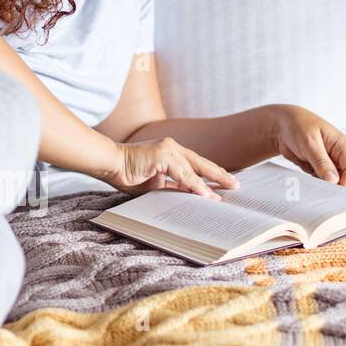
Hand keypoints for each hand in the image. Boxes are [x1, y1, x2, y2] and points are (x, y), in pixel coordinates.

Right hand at [111, 137, 240, 199]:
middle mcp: (173, 148)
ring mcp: (169, 150)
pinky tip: (206, 195)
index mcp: (171, 153)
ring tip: (224, 194)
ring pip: (195, 170)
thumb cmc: (127, 174)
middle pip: (202, 164)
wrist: (109, 163)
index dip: (212, 175)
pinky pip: (183, 175)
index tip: (225, 184)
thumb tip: (189, 197)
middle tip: (236, 186)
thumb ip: (172, 187)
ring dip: (211, 184)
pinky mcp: (163, 155)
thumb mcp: (155, 184)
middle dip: (220, 175)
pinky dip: (195, 185)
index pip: (196, 165)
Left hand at [269, 105, 345, 187]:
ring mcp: (330, 163)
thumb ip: (321, 162)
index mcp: (343, 145)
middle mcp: (340, 156)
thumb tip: (334, 180)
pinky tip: (309, 190)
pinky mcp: (320, 169)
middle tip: (324, 199)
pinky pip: (322, 183)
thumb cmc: (299, 127)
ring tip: (315, 195)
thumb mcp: (310, 143)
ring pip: (335, 183)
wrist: (283, 126)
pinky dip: (317, 188)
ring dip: (326, 190)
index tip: (336, 195)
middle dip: (337, 189)